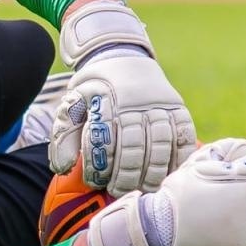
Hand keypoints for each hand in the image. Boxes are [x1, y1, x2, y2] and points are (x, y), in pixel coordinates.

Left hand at [48, 53, 196, 194]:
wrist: (120, 55)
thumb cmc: (93, 89)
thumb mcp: (73, 104)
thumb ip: (64, 136)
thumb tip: (62, 169)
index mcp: (104, 101)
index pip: (104, 139)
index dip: (100, 165)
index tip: (96, 181)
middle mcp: (133, 102)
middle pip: (134, 146)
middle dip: (127, 174)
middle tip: (120, 191)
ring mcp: (158, 103)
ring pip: (161, 143)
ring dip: (154, 171)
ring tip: (146, 189)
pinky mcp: (177, 106)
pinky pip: (184, 134)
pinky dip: (180, 156)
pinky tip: (171, 174)